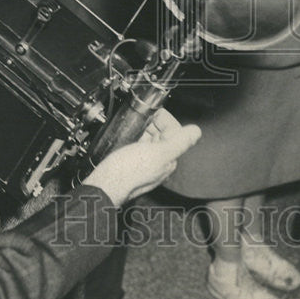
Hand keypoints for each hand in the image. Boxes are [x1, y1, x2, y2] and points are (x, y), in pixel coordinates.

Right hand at [83, 108, 200, 206]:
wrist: (103, 186)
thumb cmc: (128, 173)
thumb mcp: (158, 153)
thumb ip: (179, 142)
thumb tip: (196, 132)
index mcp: (168, 161)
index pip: (175, 134)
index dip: (166, 120)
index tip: (155, 112)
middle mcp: (158, 164)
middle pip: (162, 136)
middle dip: (154, 123)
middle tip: (144, 115)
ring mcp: (144, 165)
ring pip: (149, 140)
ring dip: (144, 128)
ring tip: (135, 123)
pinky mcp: (130, 164)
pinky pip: (136, 146)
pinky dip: (133, 136)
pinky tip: (128, 135)